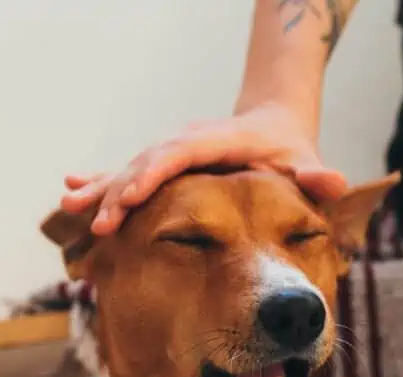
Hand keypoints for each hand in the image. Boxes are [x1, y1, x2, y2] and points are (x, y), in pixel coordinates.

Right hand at [60, 104, 347, 234]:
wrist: (274, 126)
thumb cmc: (289, 153)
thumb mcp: (305, 162)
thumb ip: (315, 176)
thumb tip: (333, 181)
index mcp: (218, 142)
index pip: (182, 153)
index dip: (155, 173)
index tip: (133, 195)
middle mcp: (188, 143)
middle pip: (147, 163)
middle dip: (122, 192)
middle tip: (101, 225)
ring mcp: (171, 153)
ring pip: (130, 169)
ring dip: (102, 189)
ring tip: (70, 210)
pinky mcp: (163, 166)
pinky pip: (128, 174)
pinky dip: (101, 183)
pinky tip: (70, 193)